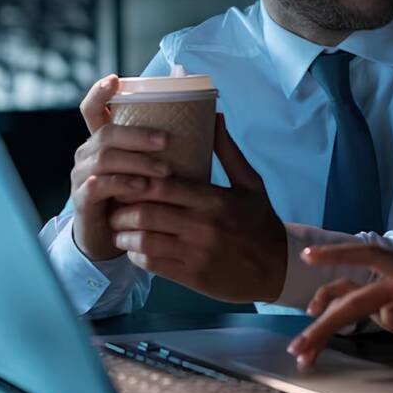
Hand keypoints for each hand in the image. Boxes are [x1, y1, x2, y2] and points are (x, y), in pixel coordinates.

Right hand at [70, 75, 172, 260]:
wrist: (116, 237)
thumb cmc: (140, 198)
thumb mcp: (155, 167)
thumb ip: (174, 145)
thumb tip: (214, 116)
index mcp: (104, 141)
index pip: (94, 109)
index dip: (100, 93)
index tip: (115, 79)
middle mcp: (88, 154)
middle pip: (106, 132)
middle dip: (138, 134)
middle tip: (168, 141)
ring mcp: (83, 176)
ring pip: (103, 158)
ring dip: (136, 161)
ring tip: (164, 170)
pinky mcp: (83, 200)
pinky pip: (98, 185)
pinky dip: (122, 185)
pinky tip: (143, 188)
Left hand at [108, 114, 287, 302]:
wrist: (278, 268)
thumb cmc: (261, 222)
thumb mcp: (250, 184)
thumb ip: (228, 152)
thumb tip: (215, 117)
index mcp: (214, 200)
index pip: (162, 186)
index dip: (136, 182)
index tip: (126, 179)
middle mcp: (203, 226)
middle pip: (146, 214)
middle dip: (122, 209)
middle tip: (115, 204)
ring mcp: (196, 253)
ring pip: (144, 241)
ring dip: (125, 234)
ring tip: (119, 227)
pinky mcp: (192, 276)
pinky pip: (152, 264)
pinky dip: (136, 255)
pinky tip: (135, 248)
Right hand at [286, 245, 392, 367]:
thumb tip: (386, 311)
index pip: (370, 259)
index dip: (340, 256)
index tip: (310, 257)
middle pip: (349, 297)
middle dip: (323, 323)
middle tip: (300, 346)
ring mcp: (387, 293)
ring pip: (344, 302)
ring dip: (322, 325)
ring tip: (303, 350)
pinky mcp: (384, 306)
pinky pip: (352, 307)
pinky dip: (332, 316)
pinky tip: (318, 328)